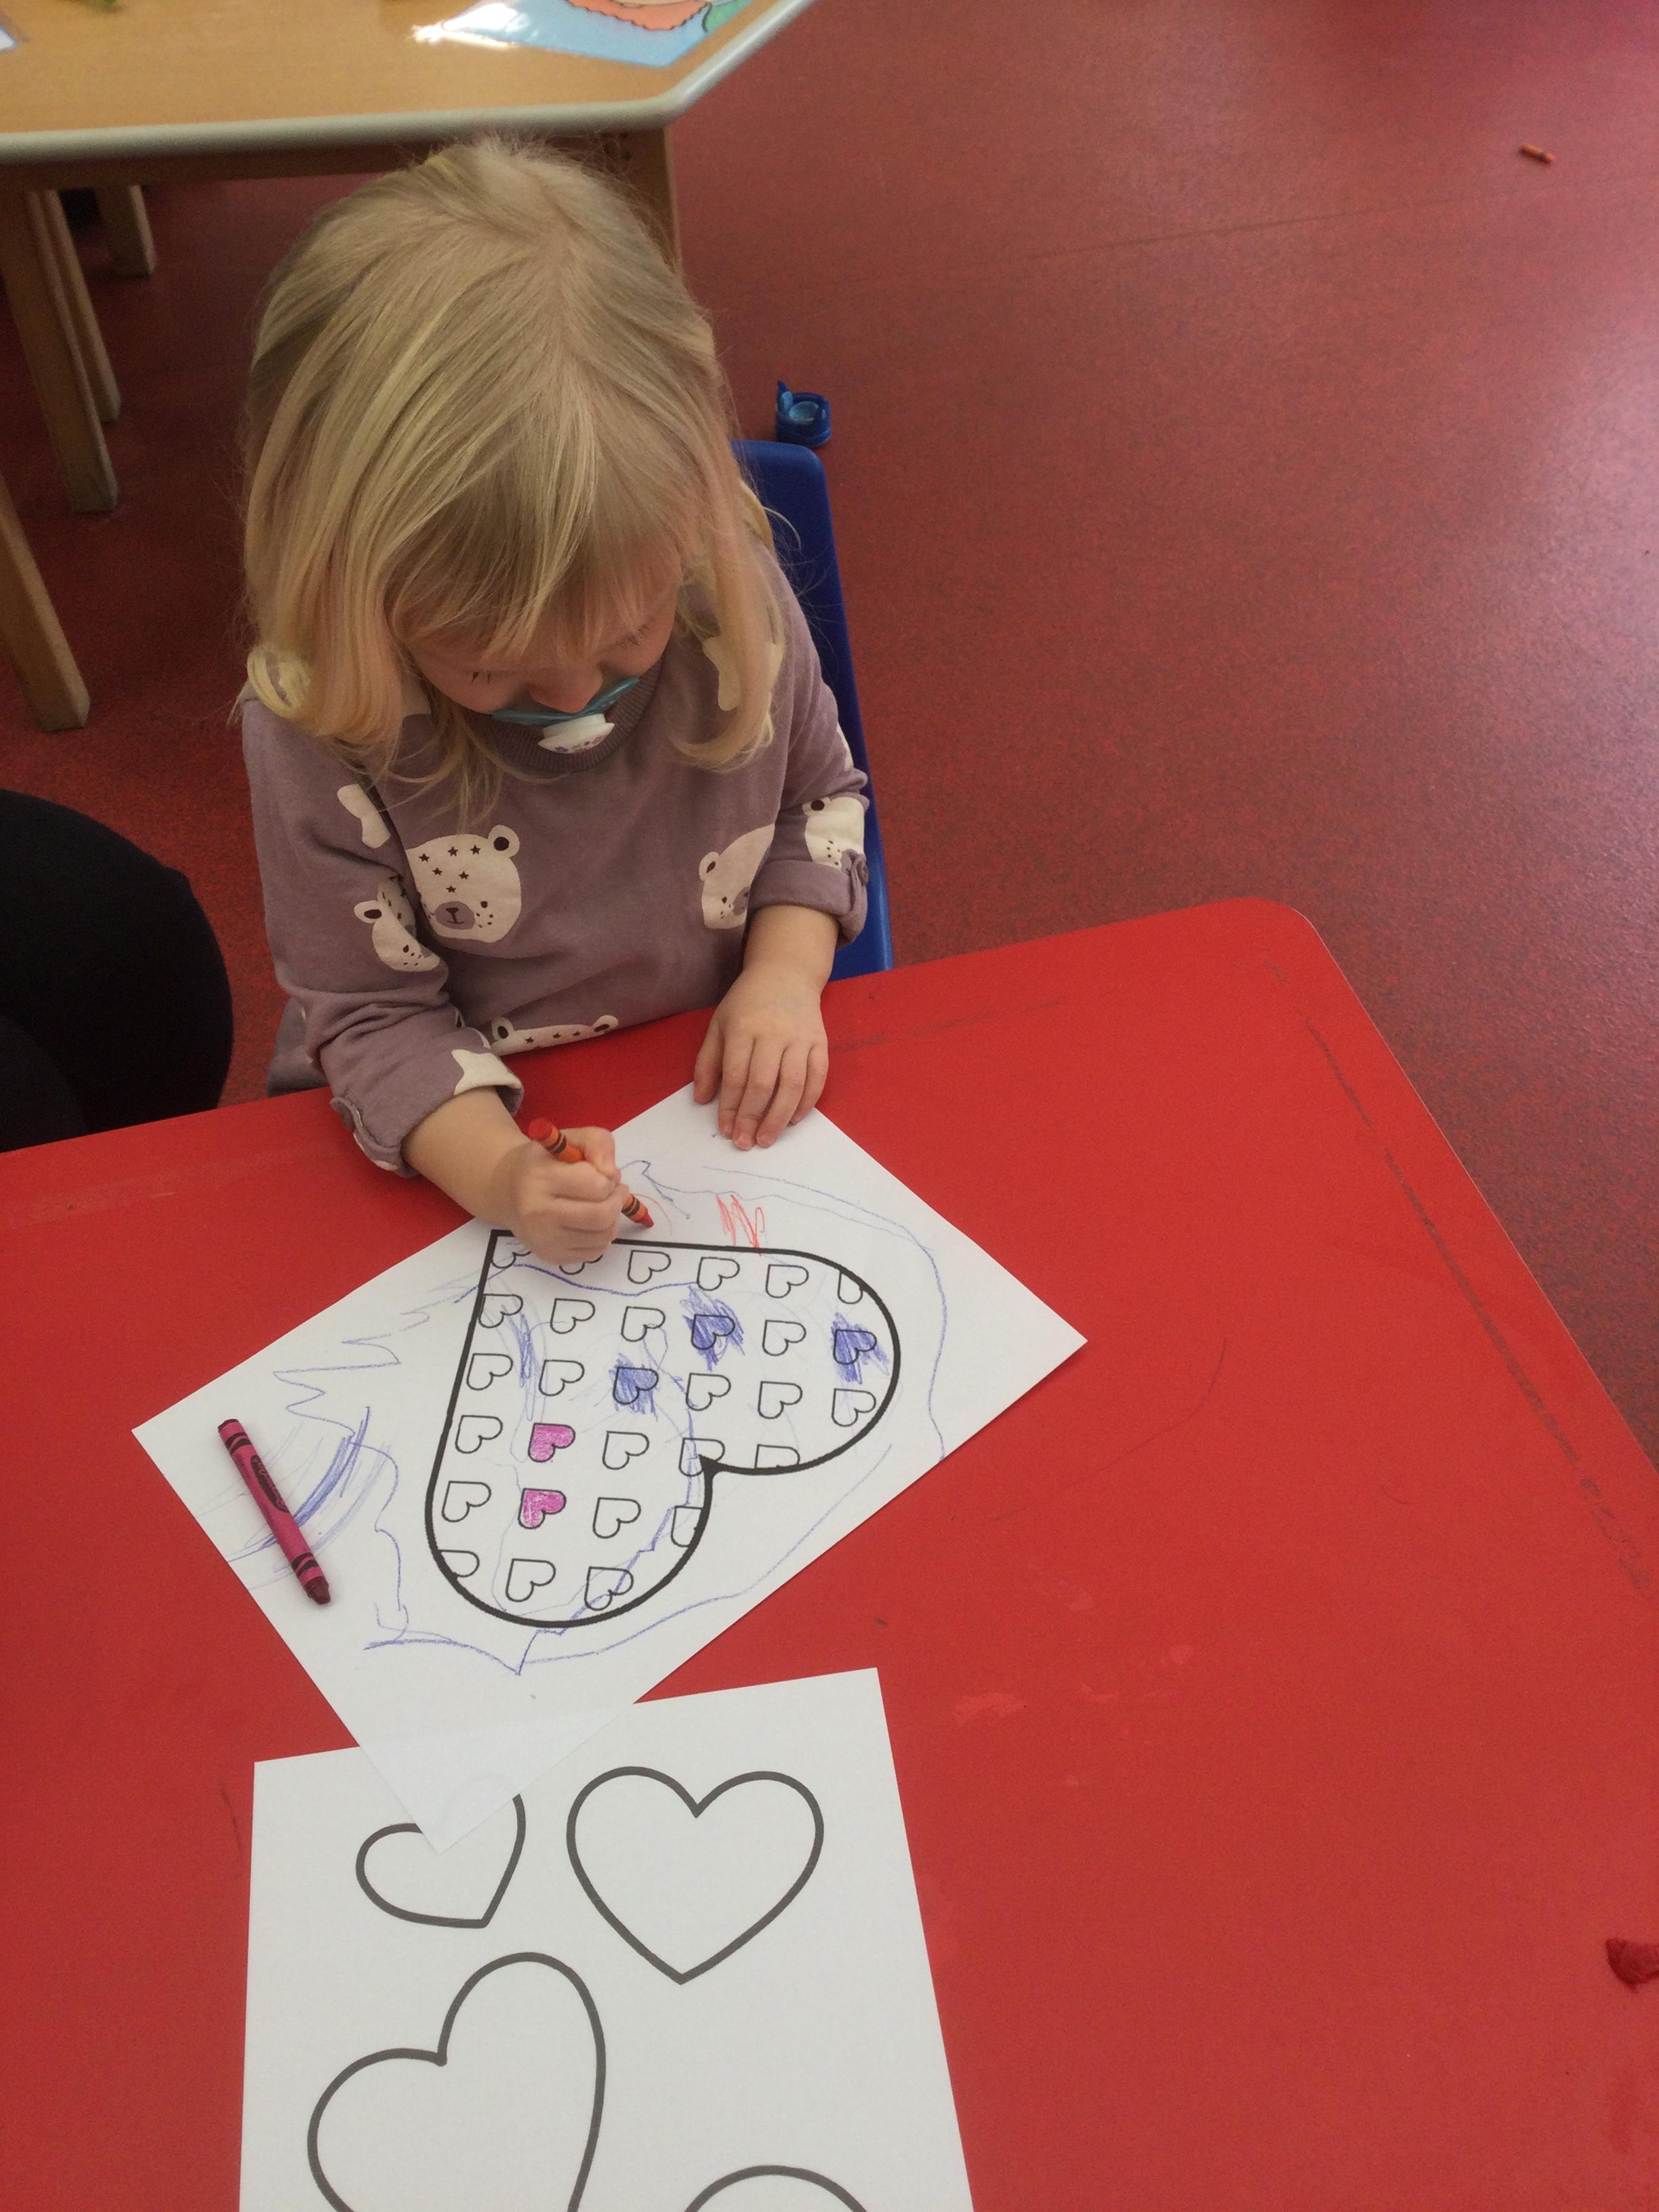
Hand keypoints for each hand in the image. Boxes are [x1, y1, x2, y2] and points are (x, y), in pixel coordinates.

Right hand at [482, 1124, 626, 1264]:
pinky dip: (602, 1236)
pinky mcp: (551, 1256)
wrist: (507, 1191)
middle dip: (616, 1201)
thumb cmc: (543, 1162)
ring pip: (603, 1236)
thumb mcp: (568, 1138)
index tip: (605, 1173)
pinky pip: (595, 1252)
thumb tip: (612, 1173)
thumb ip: (597, 1142)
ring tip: (604, 1204)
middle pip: (601, 1215)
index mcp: (540, 1178)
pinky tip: (592, 1222)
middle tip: (615, 1190)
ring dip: (613, 1218)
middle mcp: (538, 1213)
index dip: (609, 1178)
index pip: (595, 1184)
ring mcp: (544, 1239)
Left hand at [694, 953, 829, 1149]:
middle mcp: (773, 1033)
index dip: (730, 1107)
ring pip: (792, 1084)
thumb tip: (702, 1099)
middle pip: (763, 1083)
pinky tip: (794, 1120)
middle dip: (752, 1117)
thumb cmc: (747, 1003)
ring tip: (767, 1138)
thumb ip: (707, 1061)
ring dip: (779, 1117)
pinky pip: (817, 1078)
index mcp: (743, 1027)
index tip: (725, 1130)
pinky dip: (807, 1102)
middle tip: (745, 1142)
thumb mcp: (718, 1024)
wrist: (786, 973)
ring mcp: (800, 1038)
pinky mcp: (820, 1042)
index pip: (736, 1075)